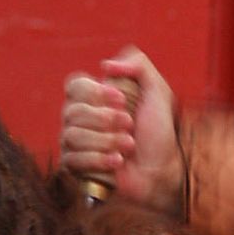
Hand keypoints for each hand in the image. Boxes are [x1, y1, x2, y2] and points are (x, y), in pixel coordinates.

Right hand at [60, 47, 184, 214]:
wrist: (161, 169)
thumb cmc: (157, 132)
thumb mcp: (157, 92)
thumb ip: (139, 66)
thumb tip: (106, 65)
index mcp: (94, 99)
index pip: (74, 85)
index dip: (95, 91)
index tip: (122, 100)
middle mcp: (79, 120)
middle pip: (71, 111)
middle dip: (105, 119)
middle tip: (130, 124)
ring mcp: (74, 144)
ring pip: (72, 135)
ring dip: (107, 140)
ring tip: (129, 144)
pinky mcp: (74, 168)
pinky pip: (72, 159)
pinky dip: (99, 159)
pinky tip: (118, 161)